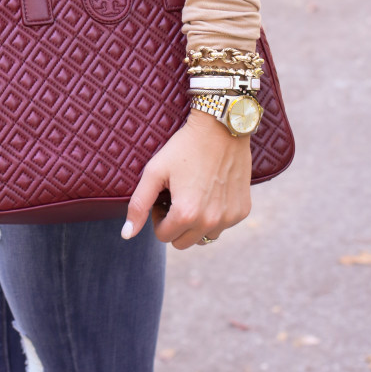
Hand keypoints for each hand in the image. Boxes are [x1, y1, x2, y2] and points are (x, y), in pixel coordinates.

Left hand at [121, 109, 251, 248]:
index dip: (158, 217)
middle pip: (182, 243)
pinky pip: (223, 225)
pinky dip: (215, 215)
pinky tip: (212, 191)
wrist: (222, 128)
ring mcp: (229, 218)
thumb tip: (127, 234)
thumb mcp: (155, 171)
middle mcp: (210, 221)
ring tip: (194, 195)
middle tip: (176, 197)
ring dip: (196, 224)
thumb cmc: (184, 147)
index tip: (163, 196)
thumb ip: (138, 205)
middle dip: (175, 225)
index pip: (163, 236)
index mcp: (186, 214)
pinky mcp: (243, 211)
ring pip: (203, 237)